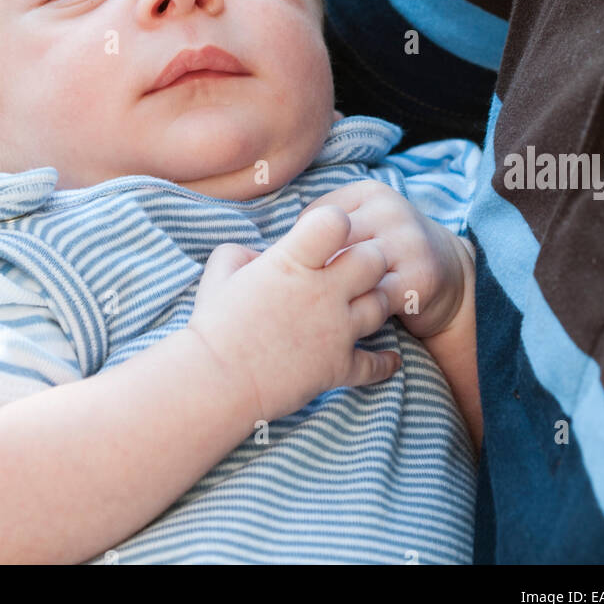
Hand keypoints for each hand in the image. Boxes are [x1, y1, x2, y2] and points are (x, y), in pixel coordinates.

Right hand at [187, 206, 400, 422]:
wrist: (216, 381)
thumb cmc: (214, 324)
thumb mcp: (222, 268)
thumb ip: (247, 251)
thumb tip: (264, 255)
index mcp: (293, 261)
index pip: (337, 222)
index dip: (336, 223)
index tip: (327, 234)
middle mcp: (323, 291)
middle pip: (374, 260)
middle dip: (367, 260)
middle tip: (352, 270)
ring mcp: (335, 330)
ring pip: (381, 305)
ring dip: (374, 304)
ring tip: (360, 307)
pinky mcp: (339, 367)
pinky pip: (376, 364)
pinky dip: (384, 362)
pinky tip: (389, 358)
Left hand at [297, 180, 471, 340]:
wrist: (454, 276)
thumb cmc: (391, 254)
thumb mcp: (365, 226)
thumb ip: (328, 231)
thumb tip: (266, 251)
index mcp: (369, 192)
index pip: (314, 219)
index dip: (302, 250)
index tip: (301, 272)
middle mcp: (390, 211)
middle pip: (331, 244)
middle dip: (313, 274)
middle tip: (296, 301)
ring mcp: (408, 242)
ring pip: (351, 272)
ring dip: (333, 297)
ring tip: (317, 315)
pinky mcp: (421, 277)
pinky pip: (375, 300)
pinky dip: (357, 314)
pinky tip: (348, 324)